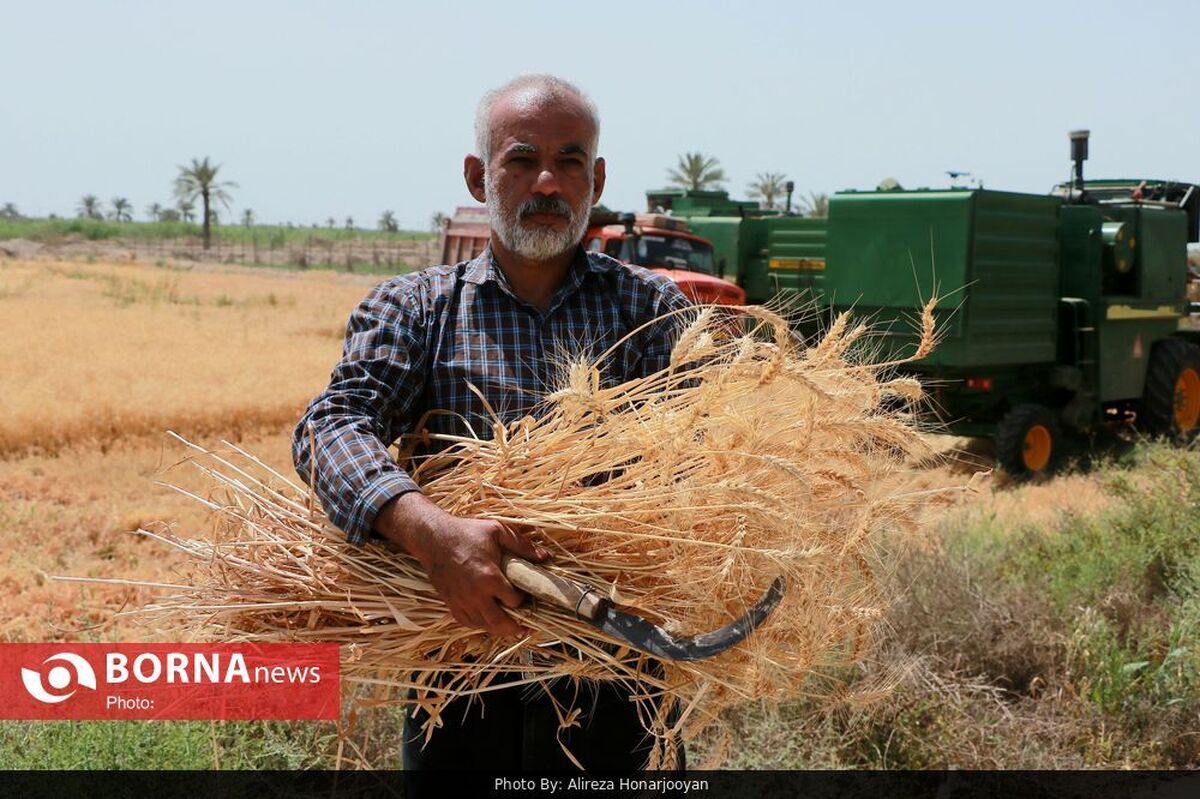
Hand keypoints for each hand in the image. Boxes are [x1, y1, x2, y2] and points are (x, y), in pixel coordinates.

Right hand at [375, 492, 548, 636]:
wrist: (432, 537)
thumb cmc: (466, 532)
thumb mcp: (497, 531)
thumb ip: (522, 546)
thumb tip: (546, 556)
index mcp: (490, 578)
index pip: (514, 601)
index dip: (524, 600)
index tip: (527, 595)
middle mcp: (476, 595)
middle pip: (499, 623)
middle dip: (515, 628)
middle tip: (525, 627)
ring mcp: (461, 601)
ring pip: (483, 626)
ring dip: (498, 628)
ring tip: (510, 627)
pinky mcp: (450, 603)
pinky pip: (467, 622)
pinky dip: (480, 624)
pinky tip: (488, 620)